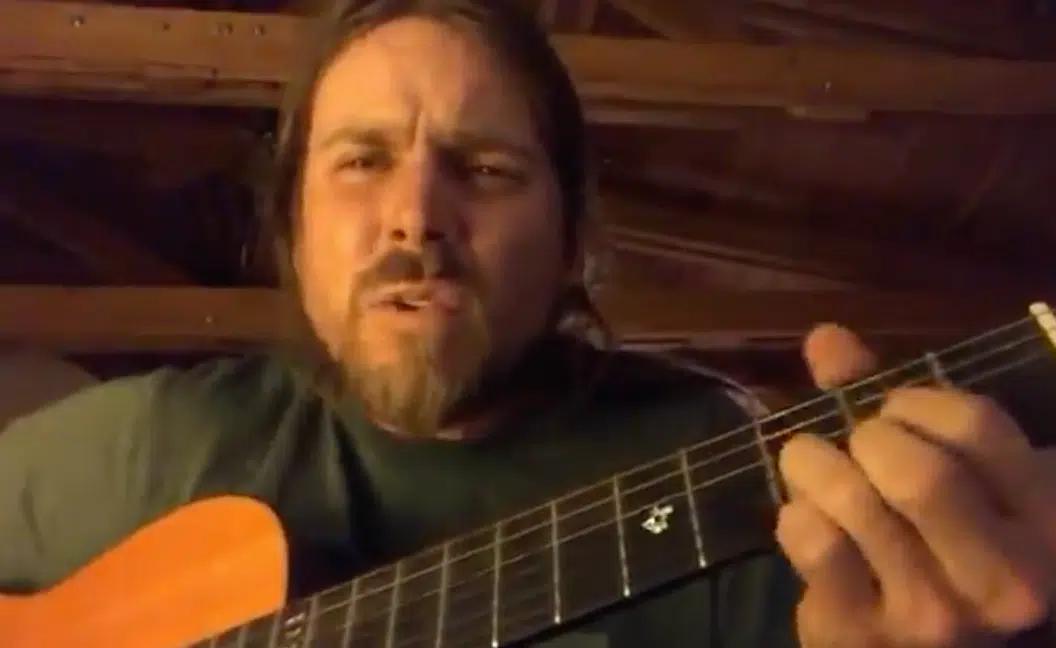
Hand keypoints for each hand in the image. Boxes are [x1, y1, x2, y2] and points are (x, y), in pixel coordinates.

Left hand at [775, 324, 1055, 646]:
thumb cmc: (935, 546)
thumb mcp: (946, 474)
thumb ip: (885, 399)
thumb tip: (825, 337)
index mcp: (1042, 520)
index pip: (974, 424)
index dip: (913, 400)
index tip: (892, 412)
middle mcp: (1005, 577)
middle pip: (916, 470)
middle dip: (866, 437)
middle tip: (856, 445)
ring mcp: (936, 615)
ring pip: (855, 502)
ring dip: (814, 466)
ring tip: (811, 467)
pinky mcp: (864, 636)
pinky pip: (814, 544)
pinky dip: (795, 514)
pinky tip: (803, 518)